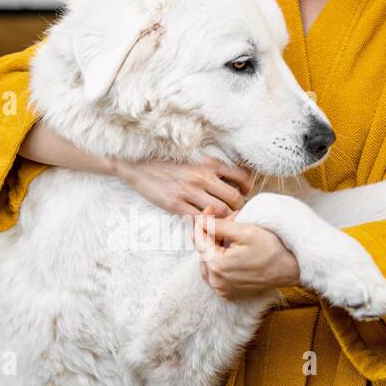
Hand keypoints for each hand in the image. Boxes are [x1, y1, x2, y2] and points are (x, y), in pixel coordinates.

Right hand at [113, 157, 250, 217]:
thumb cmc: (167, 163)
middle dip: (238, 209)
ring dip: (224, 220)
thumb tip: (230, 179)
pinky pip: (199, 220)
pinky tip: (205, 226)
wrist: (137, 165)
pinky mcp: (176, 205)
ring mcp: (189, 191)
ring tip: (222, 223)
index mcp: (208, 163)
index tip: (243, 195)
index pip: (241, 176)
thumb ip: (211, 168)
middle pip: (235, 198)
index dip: (247, 189)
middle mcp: (202, 176)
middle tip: (233, 214)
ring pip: (220, 212)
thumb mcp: (193, 159)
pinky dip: (206, 225)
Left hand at [195, 212, 301, 299]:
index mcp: (217, 265)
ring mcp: (222, 290)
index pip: (198, 238)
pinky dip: (218, 261)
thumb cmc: (271, 249)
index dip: (202, 221)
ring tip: (229, 235)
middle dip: (211, 233)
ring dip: (213, 246)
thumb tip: (200, 220)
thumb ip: (218, 225)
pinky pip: (215, 274)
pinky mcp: (228, 293)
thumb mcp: (244, 231)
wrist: (289, 269)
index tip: (210, 209)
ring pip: (207, 262)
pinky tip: (230, 251)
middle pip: (202, 251)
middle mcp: (216, 281)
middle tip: (227, 220)